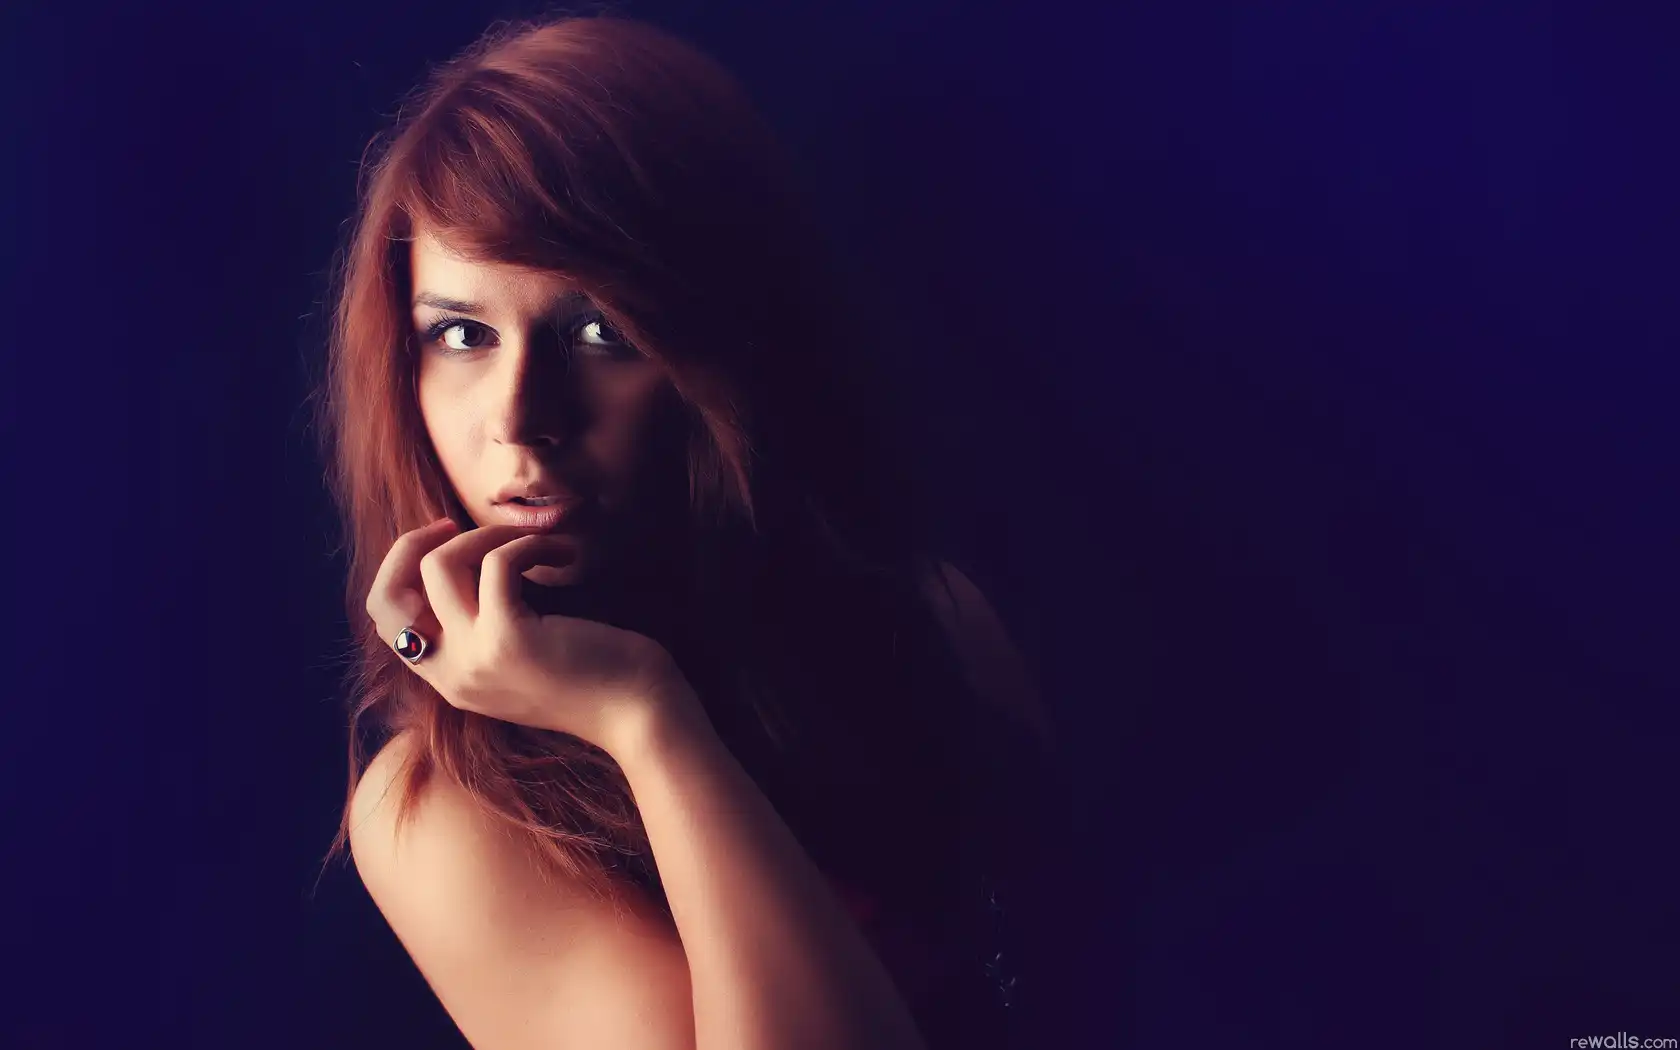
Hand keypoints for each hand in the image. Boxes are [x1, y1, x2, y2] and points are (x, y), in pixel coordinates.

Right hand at [364, 518, 704, 755]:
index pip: (386, 620)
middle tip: (458, 525)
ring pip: (438, 566)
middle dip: (415, 543)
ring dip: (484, 535)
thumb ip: (486, 624)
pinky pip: (498, 564)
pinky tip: (563, 553)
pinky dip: (529, 544)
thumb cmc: (596, 675)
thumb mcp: (524, 655)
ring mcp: (477, 658)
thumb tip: (465, 555)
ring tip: (533, 543)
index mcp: (452, 679)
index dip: (400, 568)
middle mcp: (453, 675)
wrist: (640, 714)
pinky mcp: (510, 639)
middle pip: (390, 594)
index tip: (443, 541)